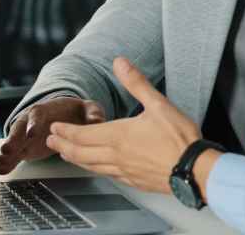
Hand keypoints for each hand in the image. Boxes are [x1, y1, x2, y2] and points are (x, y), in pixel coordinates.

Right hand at [0, 96, 104, 174]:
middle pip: (19, 129)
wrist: (66, 115)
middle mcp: (31, 122)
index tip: (32, 133)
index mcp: (46, 110)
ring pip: (14, 143)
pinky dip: (8, 162)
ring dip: (7, 153)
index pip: (37, 115)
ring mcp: (26, 136)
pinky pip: (15, 155)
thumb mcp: (87, 108)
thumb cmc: (76, 111)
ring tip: (1, 163)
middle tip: (7, 150)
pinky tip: (2, 170)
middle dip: (13, 140)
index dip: (34, 123)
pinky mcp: (26, 148)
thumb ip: (92, 112)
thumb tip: (97, 120)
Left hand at [45, 57, 200, 193]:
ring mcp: (124, 171)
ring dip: (75, 159)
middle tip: (51, 142)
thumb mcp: (158, 103)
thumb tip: (121, 63)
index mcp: (118, 135)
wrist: (194, 169)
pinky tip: (97, 168)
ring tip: (67, 155)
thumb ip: (136, 83)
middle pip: (80, 152)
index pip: (83, 134)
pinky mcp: (134, 181)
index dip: (66, 131)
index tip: (55, 128)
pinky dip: (94, 170)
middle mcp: (116, 155)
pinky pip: (107, 175)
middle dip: (63, 146)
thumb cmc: (179, 138)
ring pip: (91, 166)